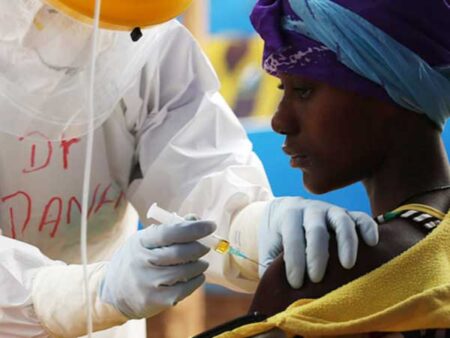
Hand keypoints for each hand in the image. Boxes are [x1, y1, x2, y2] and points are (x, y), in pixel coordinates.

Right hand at [99, 220, 215, 318]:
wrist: (113, 292)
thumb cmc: (137, 259)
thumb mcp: (146, 240)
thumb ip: (170, 229)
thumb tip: (195, 219)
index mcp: (141, 242)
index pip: (170, 232)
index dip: (193, 228)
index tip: (210, 225)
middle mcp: (142, 262)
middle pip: (179, 253)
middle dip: (199, 247)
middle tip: (206, 246)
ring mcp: (148, 282)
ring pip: (184, 271)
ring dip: (199, 265)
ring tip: (201, 262)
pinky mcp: (155, 300)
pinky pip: (184, 289)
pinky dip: (196, 281)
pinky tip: (197, 276)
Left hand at [259, 197, 377, 287]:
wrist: (283, 210)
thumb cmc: (277, 236)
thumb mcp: (268, 248)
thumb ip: (270, 267)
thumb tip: (276, 293)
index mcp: (288, 217)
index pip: (292, 238)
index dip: (295, 262)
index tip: (295, 283)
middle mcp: (310, 210)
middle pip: (317, 230)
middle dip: (317, 256)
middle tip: (316, 279)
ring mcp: (330, 210)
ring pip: (341, 221)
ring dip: (346, 243)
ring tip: (347, 265)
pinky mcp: (347, 214)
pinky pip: (361, 217)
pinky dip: (368, 228)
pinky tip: (372, 244)